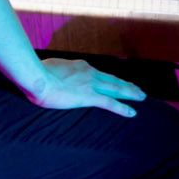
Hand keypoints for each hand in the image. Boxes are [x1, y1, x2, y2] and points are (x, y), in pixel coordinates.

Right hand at [26, 58, 145, 117]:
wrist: (36, 76)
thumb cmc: (36, 72)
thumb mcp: (49, 67)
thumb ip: (57, 71)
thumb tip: (53, 73)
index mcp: (79, 66)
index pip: (98, 73)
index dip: (109, 78)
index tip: (116, 80)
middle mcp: (88, 73)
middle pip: (112, 79)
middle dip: (126, 84)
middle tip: (138, 89)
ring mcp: (90, 84)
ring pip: (116, 88)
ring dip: (130, 93)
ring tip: (141, 97)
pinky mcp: (89, 96)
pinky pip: (110, 103)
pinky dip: (123, 108)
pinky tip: (132, 112)